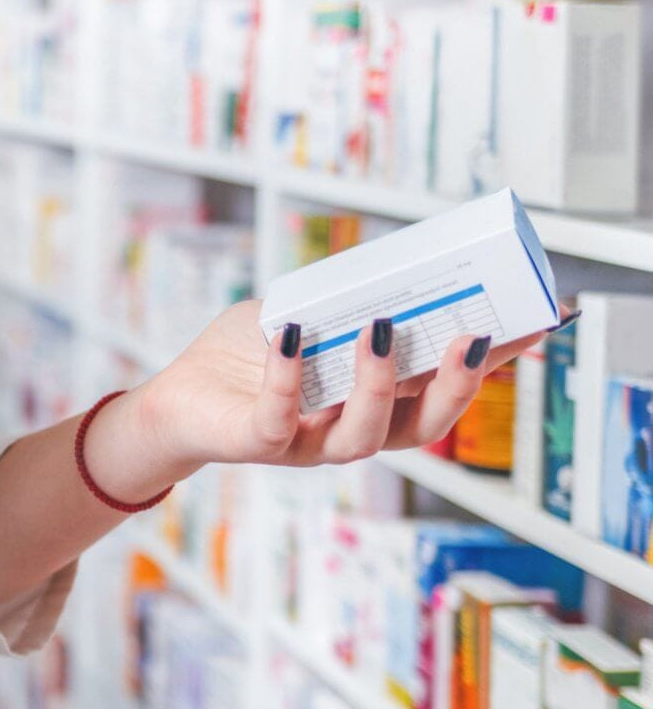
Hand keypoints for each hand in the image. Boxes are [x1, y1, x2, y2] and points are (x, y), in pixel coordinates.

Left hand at [119, 300, 551, 477]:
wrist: (175, 400)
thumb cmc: (245, 357)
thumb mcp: (301, 315)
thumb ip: (341, 299)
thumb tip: (389, 264)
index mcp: (371, 403)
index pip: (441, 390)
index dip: (490, 364)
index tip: (533, 324)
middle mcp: (348, 431)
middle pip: (420, 425)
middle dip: (454, 386)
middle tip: (474, 336)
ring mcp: (306, 443)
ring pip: (361, 435)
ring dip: (376, 384)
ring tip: (380, 329)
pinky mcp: (257, 444)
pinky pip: (280, 418)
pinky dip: (289, 376)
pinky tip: (293, 336)